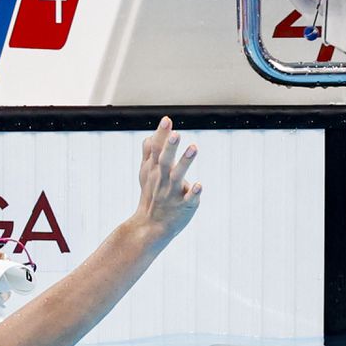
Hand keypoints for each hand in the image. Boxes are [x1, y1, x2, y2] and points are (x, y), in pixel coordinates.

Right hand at [133, 117, 200, 242]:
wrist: (150, 226)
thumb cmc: (151, 196)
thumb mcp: (146, 174)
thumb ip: (149, 154)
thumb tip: (151, 135)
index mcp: (154, 170)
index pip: (156, 150)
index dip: (161, 135)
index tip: (167, 119)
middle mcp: (162, 179)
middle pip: (165, 161)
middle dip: (169, 147)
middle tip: (176, 133)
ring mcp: (172, 193)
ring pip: (178, 176)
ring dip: (185, 162)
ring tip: (194, 147)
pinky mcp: (184, 206)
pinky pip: (189, 199)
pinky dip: (193, 192)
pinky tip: (199, 185)